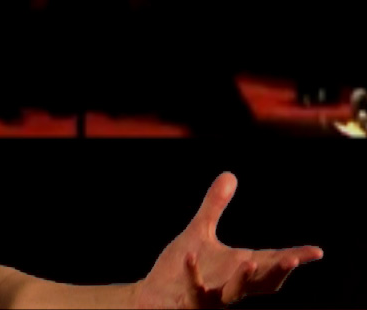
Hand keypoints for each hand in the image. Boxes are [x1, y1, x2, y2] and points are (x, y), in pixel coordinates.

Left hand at [133, 173, 322, 308]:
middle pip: (263, 282)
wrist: (155, 294)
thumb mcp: (199, 233)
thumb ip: (215, 207)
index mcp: (237, 268)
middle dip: (278, 271)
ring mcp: (212, 296)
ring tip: (252, 262)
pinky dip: (192, 274)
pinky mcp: (189, 301)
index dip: (294, 257)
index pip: (272, 263)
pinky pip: (193, 290)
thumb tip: (229, 174)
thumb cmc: (181, 267)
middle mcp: (231, 285)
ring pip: (234, 292)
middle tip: (294, 259)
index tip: (317, 251)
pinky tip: (188, 256)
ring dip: (244, 279)